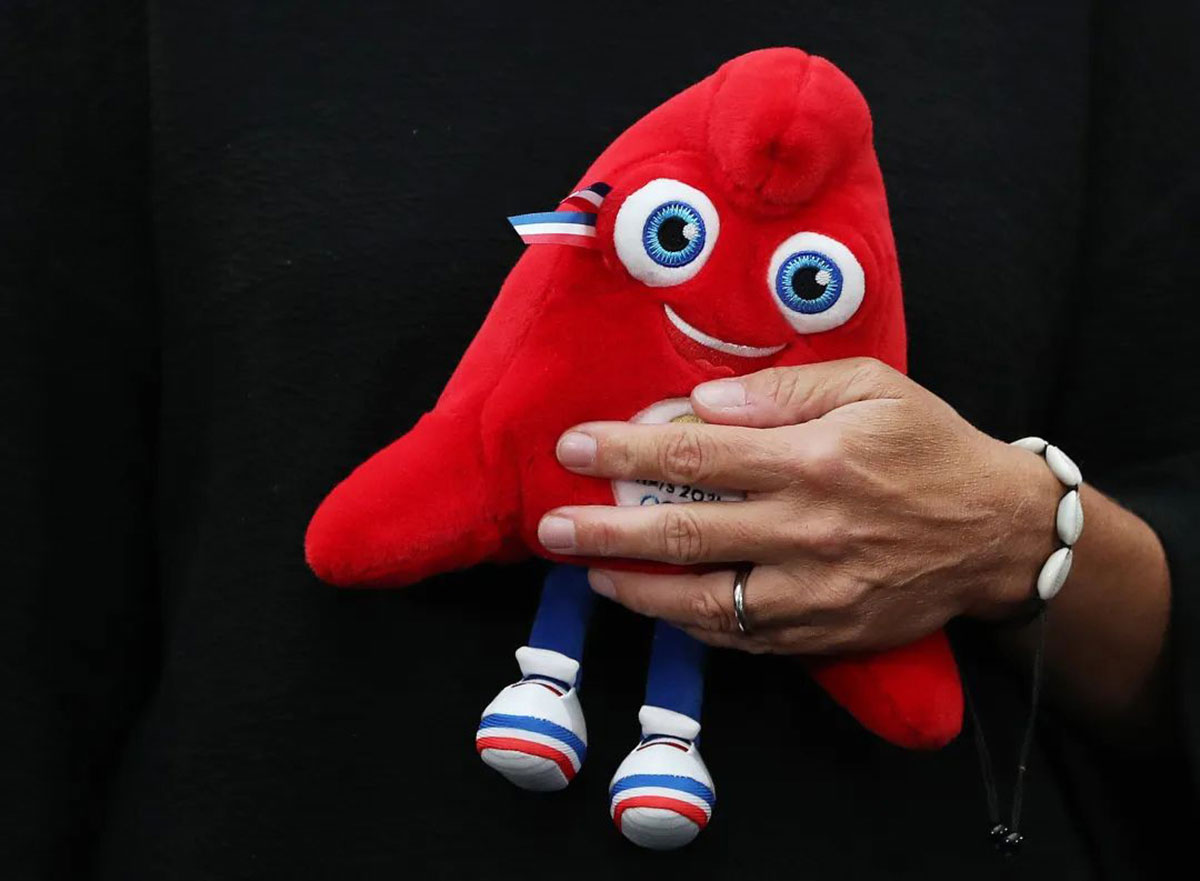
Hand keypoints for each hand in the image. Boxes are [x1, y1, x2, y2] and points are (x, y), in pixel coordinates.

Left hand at [536, 358, 1063, 654]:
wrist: (997, 534)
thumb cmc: (929, 448)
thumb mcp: (870, 389)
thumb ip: (783, 392)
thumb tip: (704, 407)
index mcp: (815, 460)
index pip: (696, 456)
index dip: (626, 450)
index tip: (575, 446)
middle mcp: (808, 531)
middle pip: (685, 534)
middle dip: (605, 530)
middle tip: (551, 528)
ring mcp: (813, 591)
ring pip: (704, 601)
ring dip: (637, 589)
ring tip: (589, 571)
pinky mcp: (823, 632)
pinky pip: (742, 637)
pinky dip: (692, 624)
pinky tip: (658, 605)